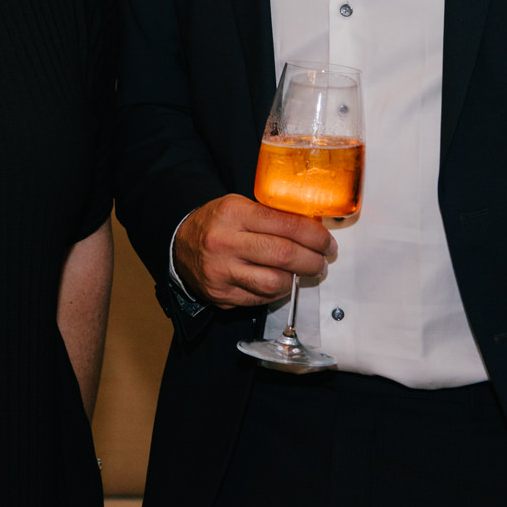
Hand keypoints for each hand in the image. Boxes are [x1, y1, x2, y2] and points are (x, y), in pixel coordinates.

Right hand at [172, 193, 333, 308]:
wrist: (179, 245)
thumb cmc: (217, 224)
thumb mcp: (239, 207)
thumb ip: (272, 216)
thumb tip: (314, 230)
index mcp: (233, 213)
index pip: (286, 224)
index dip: (315, 236)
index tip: (327, 243)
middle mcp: (225, 242)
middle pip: (284, 255)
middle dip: (312, 260)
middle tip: (322, 261)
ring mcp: (222, 271)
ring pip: (274, 283)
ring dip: (296, 280)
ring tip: (302, 274)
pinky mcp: (221, 295)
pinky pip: (261, 299)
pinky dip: (276, 292)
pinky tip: (279, 282)